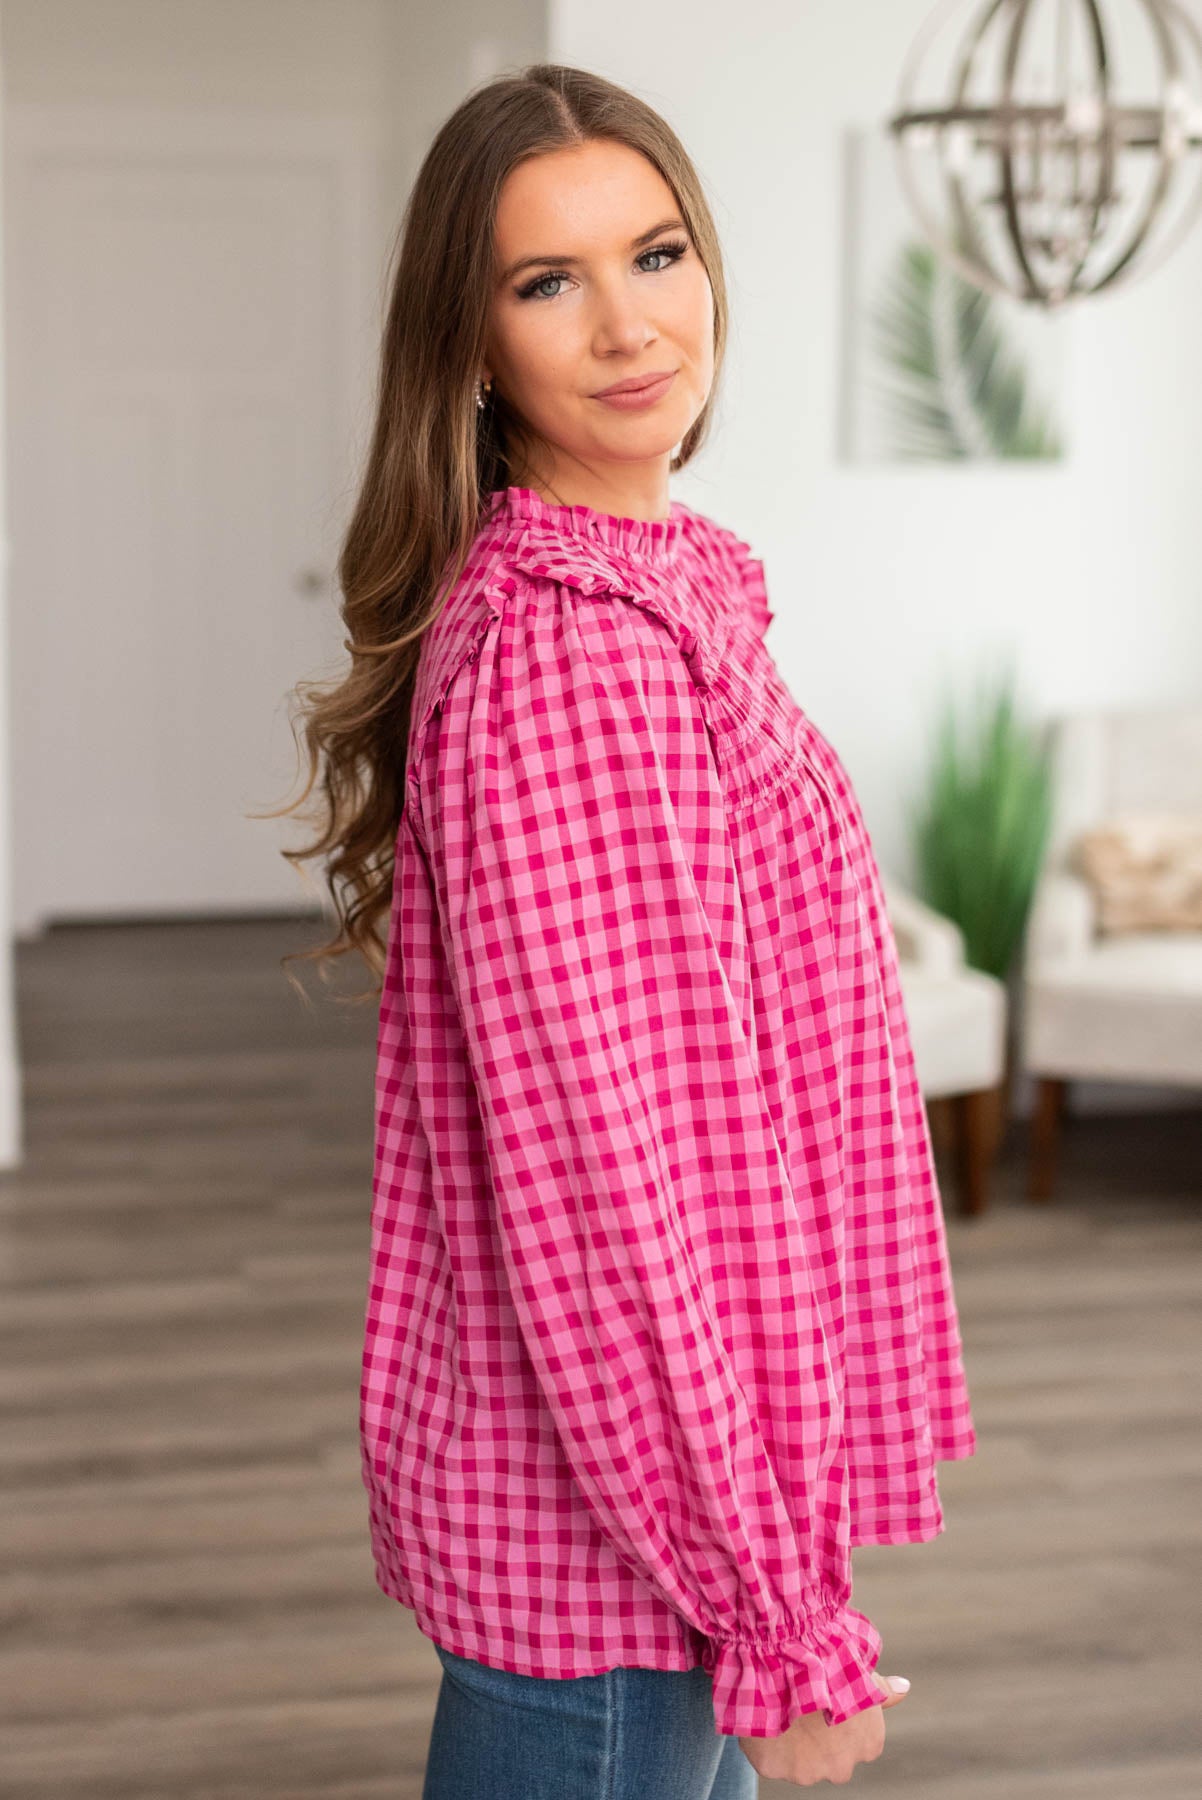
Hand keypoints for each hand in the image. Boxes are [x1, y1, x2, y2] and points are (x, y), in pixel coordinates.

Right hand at [736, 1674, 908, 1786]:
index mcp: (869, 1745)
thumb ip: (883, 1690)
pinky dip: (768, 1741)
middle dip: (819, 1740)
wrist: (789, 1663)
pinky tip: (769, 1714)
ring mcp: (808, 1772)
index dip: (841, 1721)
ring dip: (792, 1743)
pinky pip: (770, 1758)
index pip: (859, 1742)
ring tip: (784, 1706)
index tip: (828, 1702)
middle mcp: (843, 1767)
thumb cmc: (830, 1664)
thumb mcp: (863, 1672)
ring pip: (799, 1762)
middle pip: (831, 1759)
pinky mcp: (773, 1769)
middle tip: (804, 1705)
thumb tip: (905, 1688)